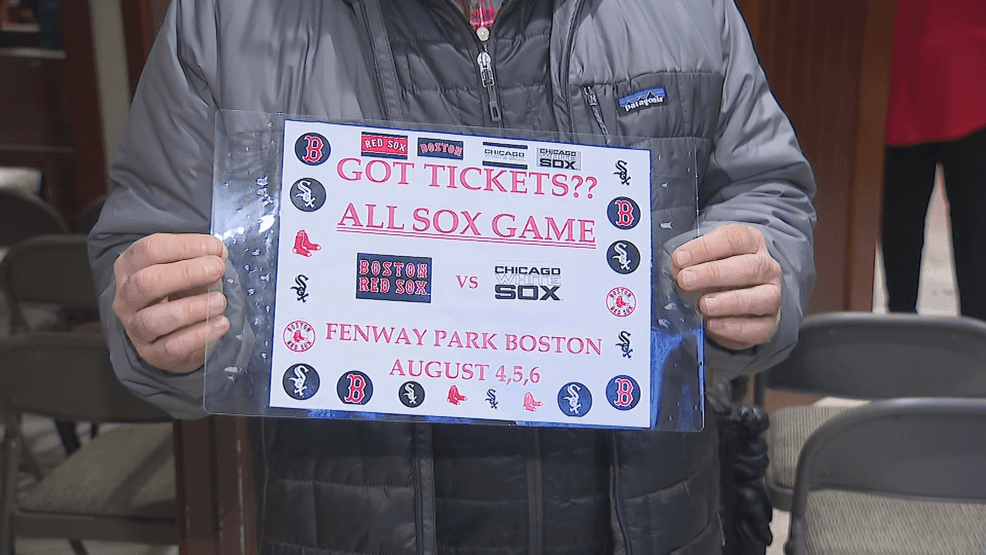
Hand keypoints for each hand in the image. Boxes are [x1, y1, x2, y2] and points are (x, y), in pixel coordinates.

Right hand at [112, 233, 229, 372]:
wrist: (177, 337)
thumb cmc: (180, 294)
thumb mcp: (187, 272)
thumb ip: (199, 261)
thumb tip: (218, 255)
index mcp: (130, 267)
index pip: (149, 249)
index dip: (185, 246)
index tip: (216, 248)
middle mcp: (126, 297)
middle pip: (145, 282)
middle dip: (186, 273)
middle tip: (217, 269)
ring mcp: (135, 327)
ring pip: (153, 319)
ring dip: (192, 308)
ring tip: (220, 301)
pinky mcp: (151, 353)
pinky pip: (172, 346)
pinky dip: (199, 334)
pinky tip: (220, 323)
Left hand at [670, 224, 781, 350]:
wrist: (733, 306)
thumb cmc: (715, 276)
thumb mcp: (701, 261)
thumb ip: (689, 263)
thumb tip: (677, 269)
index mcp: (751, 243)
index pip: (734, 239)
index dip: (705, 247)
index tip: (680, 258)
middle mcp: (766, 267)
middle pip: (748, 267)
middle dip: (713, 274)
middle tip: (686, 280)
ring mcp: (772, 295)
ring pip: (760, 297)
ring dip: (729, 302)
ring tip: (704, 305)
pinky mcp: (769, 322)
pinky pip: (758, 327)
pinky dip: (734, 327)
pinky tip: (713, 324)